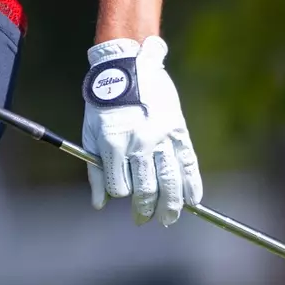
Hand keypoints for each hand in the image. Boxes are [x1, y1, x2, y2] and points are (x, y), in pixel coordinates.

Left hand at [81, 36, 202, 224]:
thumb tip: (99, 204)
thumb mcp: (90, 133)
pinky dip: (192, 184)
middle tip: (143, 220)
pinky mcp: (179, 130)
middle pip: (146, 190)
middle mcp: (139, 143)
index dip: (120, 194)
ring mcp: (162, 137)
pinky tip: (194, 201)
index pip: (120, 187)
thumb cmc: (103, 101)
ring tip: (168, 219)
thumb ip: (95, 171)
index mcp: (114, 143)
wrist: (128, 65)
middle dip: (144, 210)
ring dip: (170, 206)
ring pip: (169, 182)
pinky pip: (188, 163)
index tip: (122, 194)